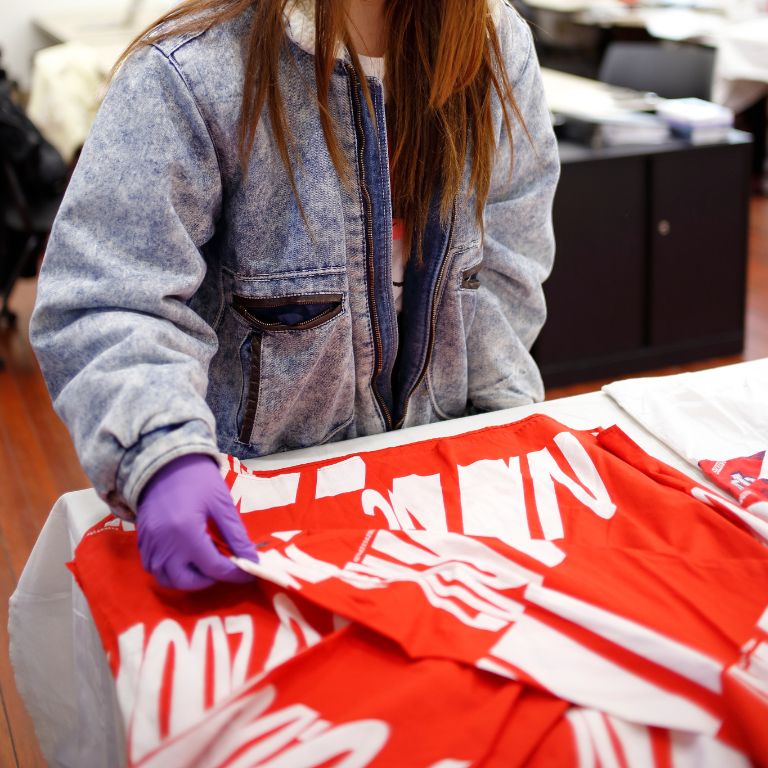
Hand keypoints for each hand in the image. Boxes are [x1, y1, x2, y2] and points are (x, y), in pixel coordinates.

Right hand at [137, 453, 258, 589]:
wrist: (164, 461)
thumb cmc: (197, 478)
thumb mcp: (221, 503)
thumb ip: (236, 535)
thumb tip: (250, 559)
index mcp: (186, 532)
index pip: (213, 567)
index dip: (235, 574)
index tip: (249, 573)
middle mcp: (164, 545)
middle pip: (187, 581)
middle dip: (209, 580)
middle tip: (225, 567)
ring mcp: (150, 544)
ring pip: (167, 579)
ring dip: (188, 579)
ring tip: (205, 564)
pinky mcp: (142, 541)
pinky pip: (153, 568)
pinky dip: (170, 571)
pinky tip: (185, 558)